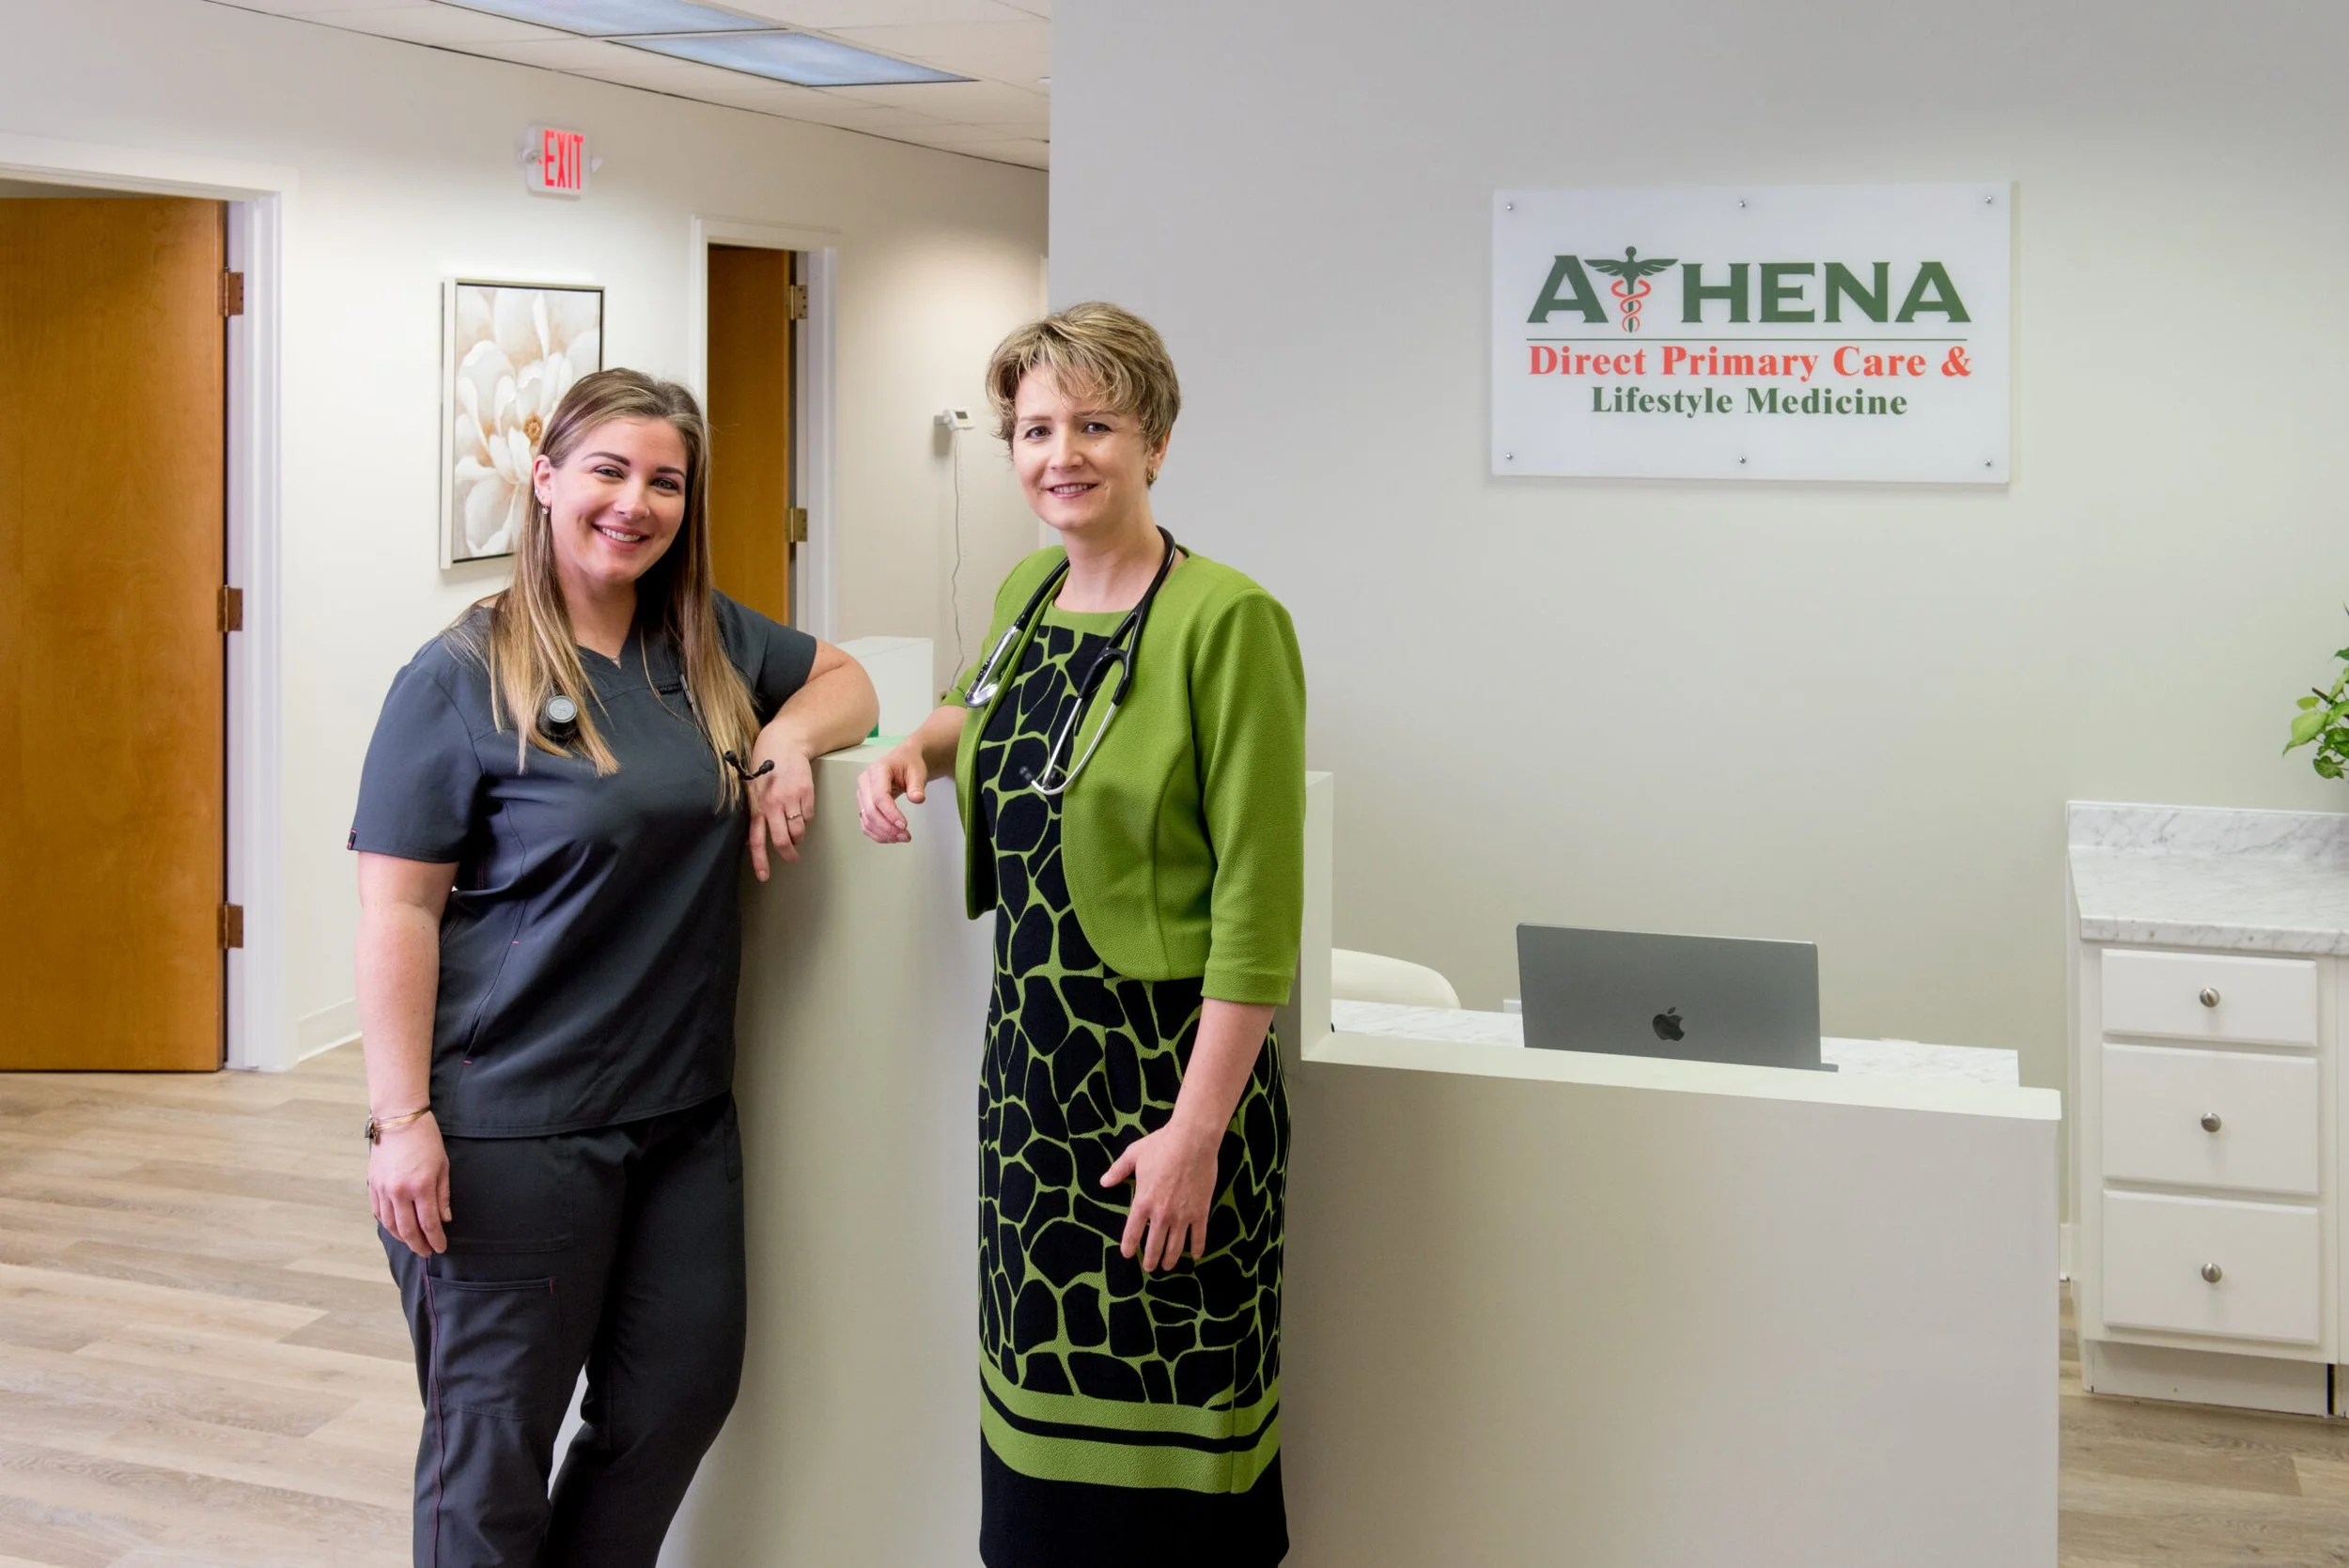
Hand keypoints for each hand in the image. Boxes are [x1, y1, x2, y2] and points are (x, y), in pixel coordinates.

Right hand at [370, 1114, 449, 1256]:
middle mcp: (399, 1191)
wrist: (399, 1119)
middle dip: (419, 1245)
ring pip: (391, 1225)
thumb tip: (445, 1219)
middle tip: (427, 1252)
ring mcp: (383, 1189)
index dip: (435, 1239)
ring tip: (413, 1242)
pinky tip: (397, 1228)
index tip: (441, 1248)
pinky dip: (388, 1224)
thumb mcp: (443, 1166)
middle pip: (408, 1230)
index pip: (429, 1223)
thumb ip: (443, 1195)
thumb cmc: (426, 1139)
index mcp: (421, 1186)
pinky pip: (379, 1212)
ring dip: (402, 1238)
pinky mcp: (373, 1185)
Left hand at [746, 732, 815, 879]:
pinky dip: (806, 818)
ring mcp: (790, 799)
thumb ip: (757, 811)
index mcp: (757, 805)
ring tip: (796, 831)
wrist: (785, 742)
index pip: (756, 839)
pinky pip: (808, 816)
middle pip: (782, 840)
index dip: (760, 860)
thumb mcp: (753, 787)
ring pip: (798, 830)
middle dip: (788, 853)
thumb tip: (757, 835)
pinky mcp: (806, 793)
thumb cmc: (766, 763)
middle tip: (792, 858)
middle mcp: (773, 804)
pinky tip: (801, 808)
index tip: (764, 876)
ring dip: (798, 835)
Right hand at [855, 742, 928, 844]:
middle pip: (871, 810)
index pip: (879, 796)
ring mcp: (862, 794)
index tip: (904, 825)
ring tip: (902, 838)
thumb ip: (917, 785)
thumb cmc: (910, 763)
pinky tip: (891, 838)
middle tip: (906, 836)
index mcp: (878, 770)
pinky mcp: (864, 804)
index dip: (890, 813)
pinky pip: (866, 823)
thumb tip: (917, 799)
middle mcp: (865, 782)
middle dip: (888, 827)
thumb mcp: (918, 771)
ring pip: (867, 819)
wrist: (904, 760)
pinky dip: (877, 833)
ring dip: (883, 833)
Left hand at [1101, 1120, 1221, 1272]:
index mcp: (1142, 1201)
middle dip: (1151, 1259)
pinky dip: (1197, 1248)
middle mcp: (1161, 1213)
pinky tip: (1195, 1255)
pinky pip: (1199, 1235)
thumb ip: (1118, 1171)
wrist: (1192, 1141)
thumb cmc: (1161, 1145)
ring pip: (1175, 1246)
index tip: (1128, 1254)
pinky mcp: (1200, 1211)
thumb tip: (1103, 1182)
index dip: (1129, 1246)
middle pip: (1154, 1245)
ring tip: (1167, 1267)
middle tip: (1149, 1267)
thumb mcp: (1134, 1155)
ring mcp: (1182, 1215)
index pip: (1132, 1232)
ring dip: (1171, 1259)